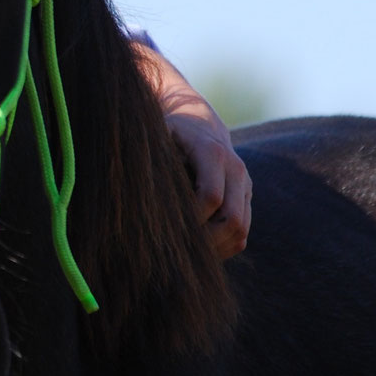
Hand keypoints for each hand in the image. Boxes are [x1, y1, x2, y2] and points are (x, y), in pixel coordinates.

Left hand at [132, 43, 251, 257]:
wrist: (197, 121)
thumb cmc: (167, 131)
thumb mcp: (156, 136)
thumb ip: (149, 161)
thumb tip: (129, 193)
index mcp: (212, 152)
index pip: (211, 197)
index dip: (191, 219)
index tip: (166, 228)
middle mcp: (235, 169)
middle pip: (232, 220)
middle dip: (205, 241)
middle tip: (175, 251)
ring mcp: (244, 185)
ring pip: (241, 230)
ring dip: (216, 248)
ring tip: (185, 254)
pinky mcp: (245, 197)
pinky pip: (242, 232)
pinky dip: (223, 246)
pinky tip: (197, 248)